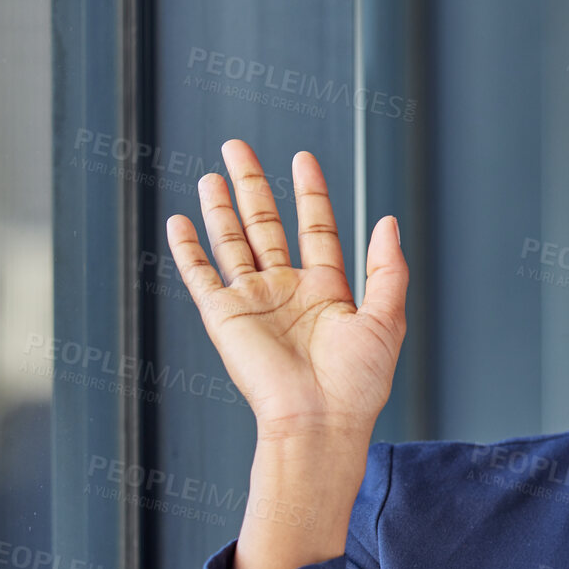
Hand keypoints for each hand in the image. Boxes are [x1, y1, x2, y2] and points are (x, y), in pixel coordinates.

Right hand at [167, 141, 406, 442]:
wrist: (319, 421)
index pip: (315, 228)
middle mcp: (287, 292)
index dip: (310, 193)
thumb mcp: (387, 320)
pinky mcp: (225, 318)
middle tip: (238, 147)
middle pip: (266, 225)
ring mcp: (253, 303)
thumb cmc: (357, 384)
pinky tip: (180, 222)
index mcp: (326, 292)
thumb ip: (388, 270)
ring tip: (213, 172)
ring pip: (232, 242)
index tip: (302, 158)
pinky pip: (201, 276)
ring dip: (221, 207)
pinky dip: (188, 249)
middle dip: (252, 185)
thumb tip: (388, 222)